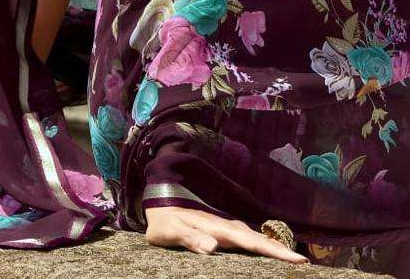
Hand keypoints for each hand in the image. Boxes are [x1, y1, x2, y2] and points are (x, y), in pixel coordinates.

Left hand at [144, 206, 308, 262]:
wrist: (159, 202)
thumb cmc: (164, 221)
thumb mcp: (170, 232)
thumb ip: (189, 238)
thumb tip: (212, 247)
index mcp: (218, 229)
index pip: (250, 242)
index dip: (273, 251)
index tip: (296, 258)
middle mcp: (226, 227)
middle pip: (259, 241)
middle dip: (281, 251)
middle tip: (305, 262)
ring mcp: (227, 228)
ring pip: (256, 240)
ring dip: (275, 249)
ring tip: (296, 259)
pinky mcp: (225, 232)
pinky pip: (249, 240)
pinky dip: (264, 246)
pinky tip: (272, 253)